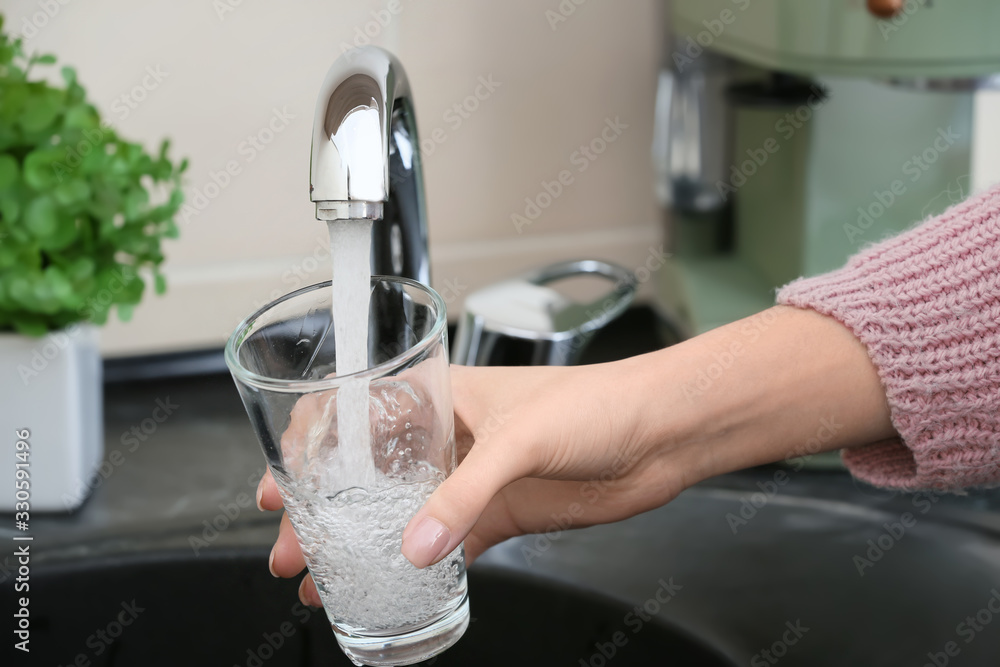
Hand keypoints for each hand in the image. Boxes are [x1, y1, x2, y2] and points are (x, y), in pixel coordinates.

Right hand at [257, 359, 691, 606]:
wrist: (657, 435)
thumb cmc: (598, 403)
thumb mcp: (521, 438)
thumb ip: (466, 494)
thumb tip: (416, 547)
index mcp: (442, 394)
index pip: (357, 409)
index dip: (310, 444)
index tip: (282, 482)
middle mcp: (449, 435)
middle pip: (366, 472)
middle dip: (322, 508)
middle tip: (291, 548)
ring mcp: (472, 478)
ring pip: (398, 513)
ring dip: (360, 544)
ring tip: (320, 578)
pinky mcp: (498, 513)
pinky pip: (445, 543)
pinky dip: (416, 567)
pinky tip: (391, 586)